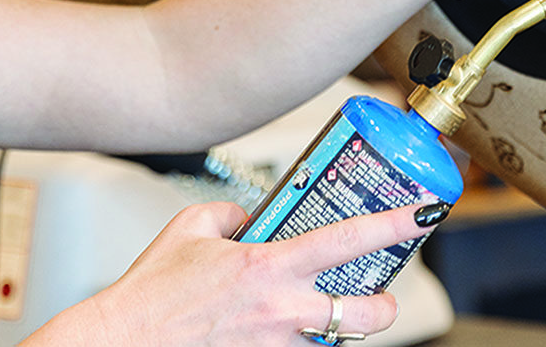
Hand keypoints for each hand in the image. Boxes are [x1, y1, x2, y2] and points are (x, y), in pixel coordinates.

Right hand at [25, 202, 435, 345]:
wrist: (123, 343)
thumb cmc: (151, 291)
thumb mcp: (192, 225)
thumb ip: (235, 213)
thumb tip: (255, 216)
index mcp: (268, 265)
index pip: (349, 239)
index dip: (394, 224)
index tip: (423, 212)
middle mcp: (281, 310)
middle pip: (366, 313)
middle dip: (386, 304)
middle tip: (380, 291)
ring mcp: (275, 345)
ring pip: (334, 339)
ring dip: (334, 324)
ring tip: (317, 307)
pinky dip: (298, 340)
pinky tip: (276, 327)